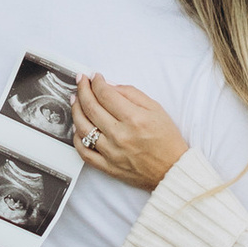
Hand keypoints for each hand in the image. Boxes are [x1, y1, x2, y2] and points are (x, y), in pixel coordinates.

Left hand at [72, 71, 189, 190]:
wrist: (172, 170)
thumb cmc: (167, 139)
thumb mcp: (155, 108)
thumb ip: (131, 93)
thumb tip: (109, 85)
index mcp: (134, 118)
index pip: (105, 94)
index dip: (96, 82)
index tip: (94, 76)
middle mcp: (120, 135)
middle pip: (91, 108)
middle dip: (82, 90)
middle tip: (80, 81)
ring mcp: (112, 152)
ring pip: (83, 128)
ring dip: (76, 110)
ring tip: (75, 100)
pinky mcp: (108, 167)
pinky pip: (85, 152)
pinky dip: (77, 138)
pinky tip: (77, 127)